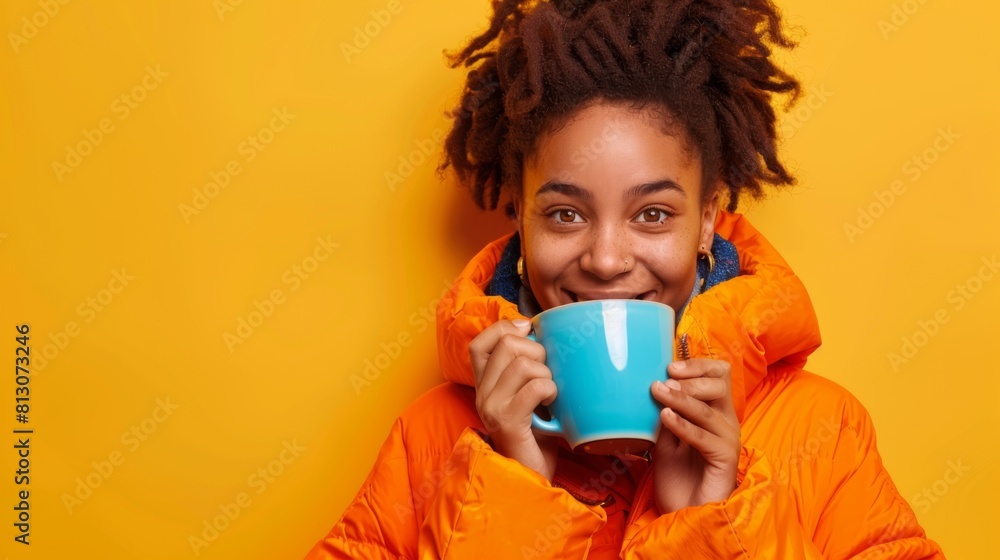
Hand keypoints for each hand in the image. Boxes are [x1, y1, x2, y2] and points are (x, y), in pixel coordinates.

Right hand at [469, 319, 559, 480]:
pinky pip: (534, 387)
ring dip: (547, 374)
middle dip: (537, 351)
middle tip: (547, 373)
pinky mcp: (508, 421)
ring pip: (523, 364)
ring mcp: (492, 406)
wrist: (530, 477)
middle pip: (506, 344)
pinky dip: (551, 390)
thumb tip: (544, 335)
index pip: (480, 341)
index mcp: (485, 384)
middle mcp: (482, 392)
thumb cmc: (535, 437)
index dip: (505, 328)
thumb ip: (528, 369)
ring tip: (551, 394)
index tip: (530, 332)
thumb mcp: (527, 396)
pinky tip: (553, 404)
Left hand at [650, 358, 740, 513]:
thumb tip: (654, 386)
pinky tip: (665, 418)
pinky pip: (705, 437)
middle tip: (664, 381)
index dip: (697, 366)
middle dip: (691, 378)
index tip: (669, 366)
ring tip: (658, 393)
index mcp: (714, 412)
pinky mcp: (725, 460)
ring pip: (709, 409)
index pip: (718, 375)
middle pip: (720, 384)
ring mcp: (728, 440)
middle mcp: (725, 422)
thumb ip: (664, 414)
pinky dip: (683, 425)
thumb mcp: (665, 439)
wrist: (684, 514)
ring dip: (681, 399)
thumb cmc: (678, 478)